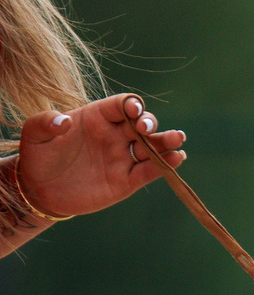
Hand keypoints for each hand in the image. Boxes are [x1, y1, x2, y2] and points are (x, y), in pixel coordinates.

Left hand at [16, 94, 185, 218]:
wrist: (40, 190)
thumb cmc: (37, 157)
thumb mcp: (33, 135)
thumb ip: (45, 122)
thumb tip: (63, 120)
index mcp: (96, 118)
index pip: (121, 105)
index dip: (131, 104)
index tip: (132, 111)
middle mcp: (114, 136)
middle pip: (142, 123)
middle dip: (150, 123)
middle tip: (146, 130)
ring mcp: (123, 158)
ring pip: (152, 147)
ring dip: (167, 142)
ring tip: (178, 139)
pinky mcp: (127, 181)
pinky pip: (150, 171)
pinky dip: (166, 166)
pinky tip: (177, 159)